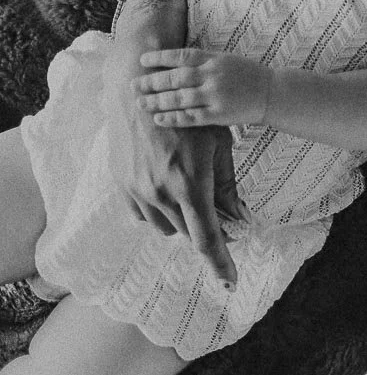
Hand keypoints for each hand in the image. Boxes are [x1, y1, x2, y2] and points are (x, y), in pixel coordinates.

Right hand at [104, 55, 247, 288]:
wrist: (140, 92)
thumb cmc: (191, 114)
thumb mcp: (219, 145)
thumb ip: (227, 185)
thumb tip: (238, 218)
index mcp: (190, 184)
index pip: (206, 238)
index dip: (220, 263)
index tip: (230, 282)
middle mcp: (160, 193)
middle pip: (187, 233)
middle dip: (204, 228)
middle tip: (219, 211)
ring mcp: (137, 191)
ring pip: (164, 227)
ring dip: (181, 220)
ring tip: (190, 191)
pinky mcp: (121, 185)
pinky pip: (142, 215)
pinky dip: (158, 211)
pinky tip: (167, 189)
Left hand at [134, 48, 271, 126]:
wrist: (272, 93)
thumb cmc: (248, 75)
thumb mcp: (226, 59)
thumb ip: (203, 60)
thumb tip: (172, 62)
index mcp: (214, 59)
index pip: (181, 56)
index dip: (159, 57)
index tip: (142, 60)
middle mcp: (213, 76)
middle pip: (176, 78)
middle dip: (152, 82)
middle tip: (133, 85)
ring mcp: (216, 96)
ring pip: (179, 99)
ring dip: (157, 101)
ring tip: (140, 103)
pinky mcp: (219, 114)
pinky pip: (191, 117)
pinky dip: (173, 118)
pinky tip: (158, 119)